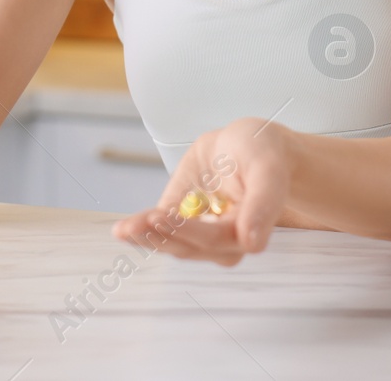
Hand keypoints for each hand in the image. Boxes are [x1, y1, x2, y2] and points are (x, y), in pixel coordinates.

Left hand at [110, 117, 291, 266]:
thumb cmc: (264, 154)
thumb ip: (263, 203)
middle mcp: (226, 240)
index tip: (160, 216)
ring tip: (123, 230)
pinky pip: (161, 229)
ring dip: (146, 237)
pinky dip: (142, 229)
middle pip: (189, 246)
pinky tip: (123, 230)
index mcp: (249, 230)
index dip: (187, 231)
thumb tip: (252, 243)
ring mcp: (202, 232)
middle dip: (160, 236)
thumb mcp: (268, 168)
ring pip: (172, 243)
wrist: (251, 143)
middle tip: (133, 226)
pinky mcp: (183, 219)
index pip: (215, 239)